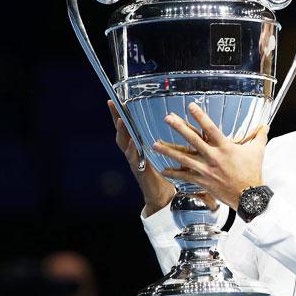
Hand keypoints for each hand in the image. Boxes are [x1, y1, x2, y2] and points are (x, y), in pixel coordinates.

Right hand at [107, 100, 174, 215]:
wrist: (165, 196)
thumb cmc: (169, 173)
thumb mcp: (171, 152)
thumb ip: (172, 138)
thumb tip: (182, 120)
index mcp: (140, 145)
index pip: (130, 126)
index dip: (123, 113)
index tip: (117, 98)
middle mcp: (134, 152)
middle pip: (122, 132)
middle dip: (116, 117)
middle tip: (113, 103)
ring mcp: (135, 161)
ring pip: (124, 144)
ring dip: (122, 132)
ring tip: (121, 120)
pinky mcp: (140, 172)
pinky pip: (134, 159)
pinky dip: (133, 150)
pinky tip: (133, 142)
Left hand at [153, 102, 268, 209]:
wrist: (249, 196)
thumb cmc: (253, 173)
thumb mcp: (257, 151)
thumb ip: (259, 136)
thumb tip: (265, 126)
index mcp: (226, 148)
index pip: (211, 128)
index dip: (200, 116)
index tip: (190, 106)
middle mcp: (214, 157)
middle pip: (193, 140)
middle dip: (180, 128)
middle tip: (168, 118)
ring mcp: (206, 170)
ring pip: (184, 158)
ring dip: (169, 151)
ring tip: (155, 144)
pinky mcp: (203, 181)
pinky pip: (185, 176)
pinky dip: (174, 173)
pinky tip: (163, 169)